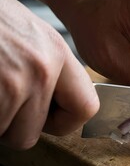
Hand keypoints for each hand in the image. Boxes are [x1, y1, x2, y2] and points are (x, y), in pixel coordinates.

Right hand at [0, 0, 98, 149]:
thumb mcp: (30, 32)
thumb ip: (49, 66)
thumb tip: (60, 98)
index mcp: (57, 52)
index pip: (86, 108)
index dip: (64, 121)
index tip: (47, 118)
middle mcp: (40, 71)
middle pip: (32, 133)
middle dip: (13, 125)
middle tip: (2, 99)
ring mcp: (11, 84)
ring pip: (5, 133)